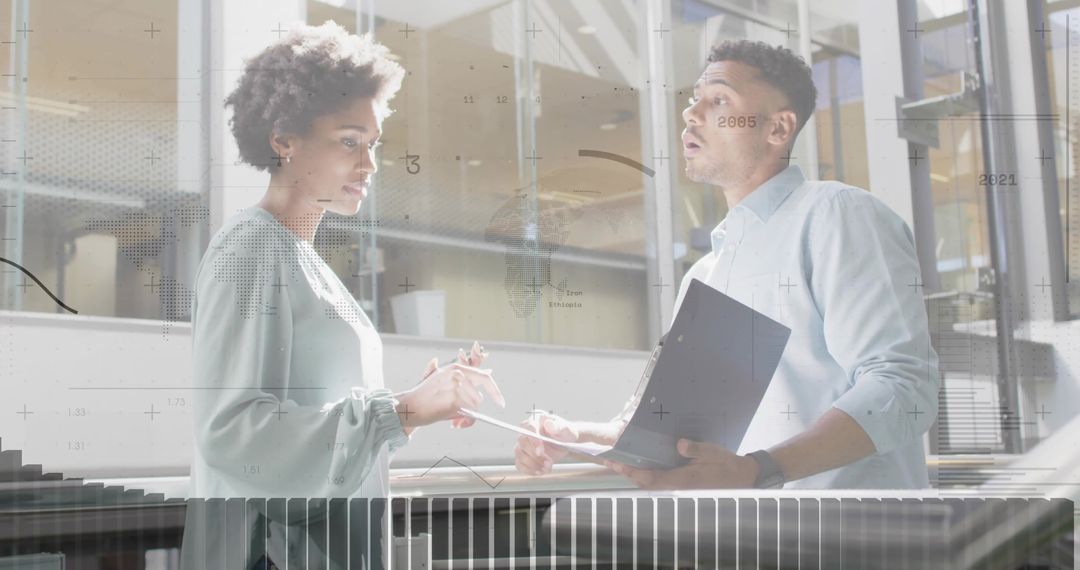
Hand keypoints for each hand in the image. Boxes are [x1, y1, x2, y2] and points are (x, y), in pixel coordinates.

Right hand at [395, 359, 503, 429]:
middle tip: (458, 415)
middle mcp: (457, 374)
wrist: (410, 406)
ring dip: (465, 415)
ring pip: (474, 407)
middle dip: (471, 408)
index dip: (495, 392)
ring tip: (450, 415)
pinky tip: (449, 419)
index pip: (484, 378)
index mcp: (456, 367)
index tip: (501, 403)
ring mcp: (455, 386)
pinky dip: (461, 420)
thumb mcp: (445, 381)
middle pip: (478, 398)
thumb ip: (466, 377)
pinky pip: (467, 414)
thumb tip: (490, 372)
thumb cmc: (427, 396)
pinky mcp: (453, 400)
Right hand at [513, 412, 580, 475]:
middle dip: (535, 456)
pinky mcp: (524, 455)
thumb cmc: (564, 433)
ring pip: (520, 455)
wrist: (565, 443)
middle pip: (522, 443)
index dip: (533, 440)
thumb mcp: (566, 429)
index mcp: (535, 421)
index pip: (529, 428)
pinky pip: (520, 464)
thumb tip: (549, 424)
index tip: (540, 451)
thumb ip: (559, 426)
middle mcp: (526, 431)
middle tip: (548, 462)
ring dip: (533, 464)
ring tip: (547, 467)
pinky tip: (540, 471)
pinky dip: (529, 470)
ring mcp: (523, 444)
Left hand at [604, 439, 758, 489]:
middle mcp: (678, 487)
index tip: (618, 464)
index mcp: (682, 479)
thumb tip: (680, 444)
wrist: (742, 478)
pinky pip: (661, 484)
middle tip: (613, 462)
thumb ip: (695, 448)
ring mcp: (680, 490)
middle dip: (630, 473)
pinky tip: (646, 469)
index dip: (633, 471)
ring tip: (624, 465)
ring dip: (638, 476)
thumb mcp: (711, 452)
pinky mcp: (684, 488)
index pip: (651, 477)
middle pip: (647, 484)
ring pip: (653, 486)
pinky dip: (649, 478)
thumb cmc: (725, 464)